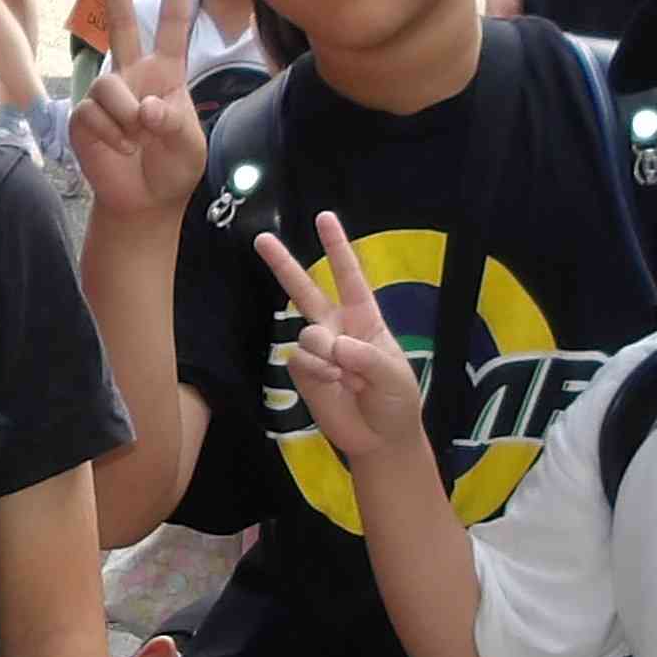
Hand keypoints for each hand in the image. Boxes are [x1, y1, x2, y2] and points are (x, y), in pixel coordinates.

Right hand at [66, 0, 206, 219]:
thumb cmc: (173, 168)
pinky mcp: (83, 115)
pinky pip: (92, 113)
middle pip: (123, 23)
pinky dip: (111, 135)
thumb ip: (172, 123)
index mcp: (166, 73)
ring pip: (107, 84)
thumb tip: (143, 107)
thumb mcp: (189, 145)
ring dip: (124, 117)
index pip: (172, 27)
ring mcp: (107, 94)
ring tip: (135, 141)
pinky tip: (120, 150)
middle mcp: (134, 75)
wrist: (144, 201)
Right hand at [253, 212, 429, 469]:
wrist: (380, 439)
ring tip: (348, 379)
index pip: (350, 277)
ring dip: (327, 355)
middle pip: (305, 290)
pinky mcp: (302, 373)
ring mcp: (318, 350)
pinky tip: (333, 386)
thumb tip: (333, 345)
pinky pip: (299, 360)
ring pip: (306, 334)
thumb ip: (366, 356)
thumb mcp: (394, 376)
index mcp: (365, 319)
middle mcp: (336, 328)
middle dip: (283, 265)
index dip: (337, 247)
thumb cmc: (396, 400)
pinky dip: (317, 373)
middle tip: (260, 240)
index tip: (324, 217)